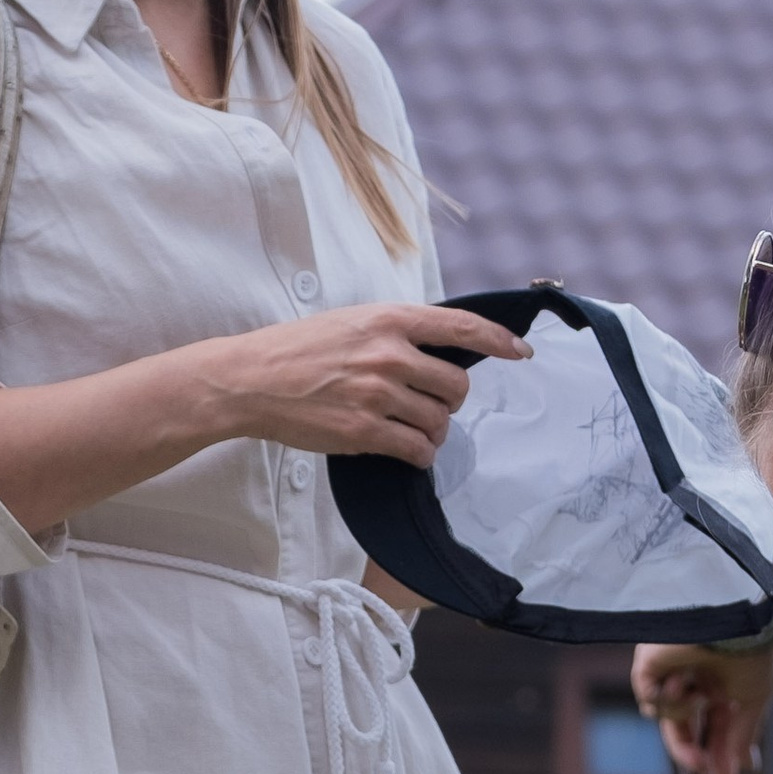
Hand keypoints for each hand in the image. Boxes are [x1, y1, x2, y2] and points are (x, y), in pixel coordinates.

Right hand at [195, 305, 528, 467]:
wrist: (251, 379)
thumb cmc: (299, 350)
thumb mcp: (352, 322)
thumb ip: (395, 332)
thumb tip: (437, 349)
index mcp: (390, 319)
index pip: (461, 327)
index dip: (498, 342)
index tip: (521, 352)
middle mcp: (390, 354)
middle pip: (456, 385)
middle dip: (450, 401)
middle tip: (431, 406)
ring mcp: (378, 393)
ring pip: (438, 422)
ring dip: (433, 432)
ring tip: (411, 430)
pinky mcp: (363, 430)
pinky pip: (417, 450)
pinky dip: (420, 455)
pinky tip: (407, 451)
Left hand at [633, 641, 772, 773]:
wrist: (735, 618)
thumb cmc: (751, 651)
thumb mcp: (754, 700)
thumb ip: (741, 737)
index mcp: (718, 682)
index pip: (711, 726)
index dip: (716, 753)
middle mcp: (692, 675)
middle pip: (681, 728)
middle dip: (690, 751)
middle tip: (701, 766)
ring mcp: (668, 668)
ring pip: (664, 716)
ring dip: (682, 714)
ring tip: (699, 694)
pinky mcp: (648, 663)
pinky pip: (648, 702)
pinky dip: (666, 702)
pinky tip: (681, 683)